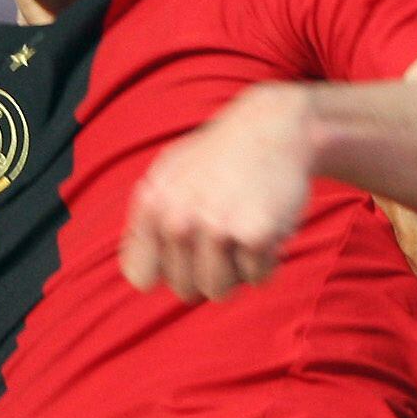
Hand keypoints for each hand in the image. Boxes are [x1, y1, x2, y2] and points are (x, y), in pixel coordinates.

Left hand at [122, 85, 314, 301]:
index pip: (142, 277)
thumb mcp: (170, 174)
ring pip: (219, 292)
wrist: (276, 125)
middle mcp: (177, 219)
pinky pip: (257, 279)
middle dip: (207, 269)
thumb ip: (148, 222)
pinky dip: (268, 260)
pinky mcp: (255, 234)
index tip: (187, 247)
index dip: (168, 268)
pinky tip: (267, 225)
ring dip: (237, 271)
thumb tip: (140, 277)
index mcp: (152, 205)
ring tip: (243, 231)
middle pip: (185, 289)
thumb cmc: (221, 156)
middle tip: (225, 231)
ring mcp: (216, 228)